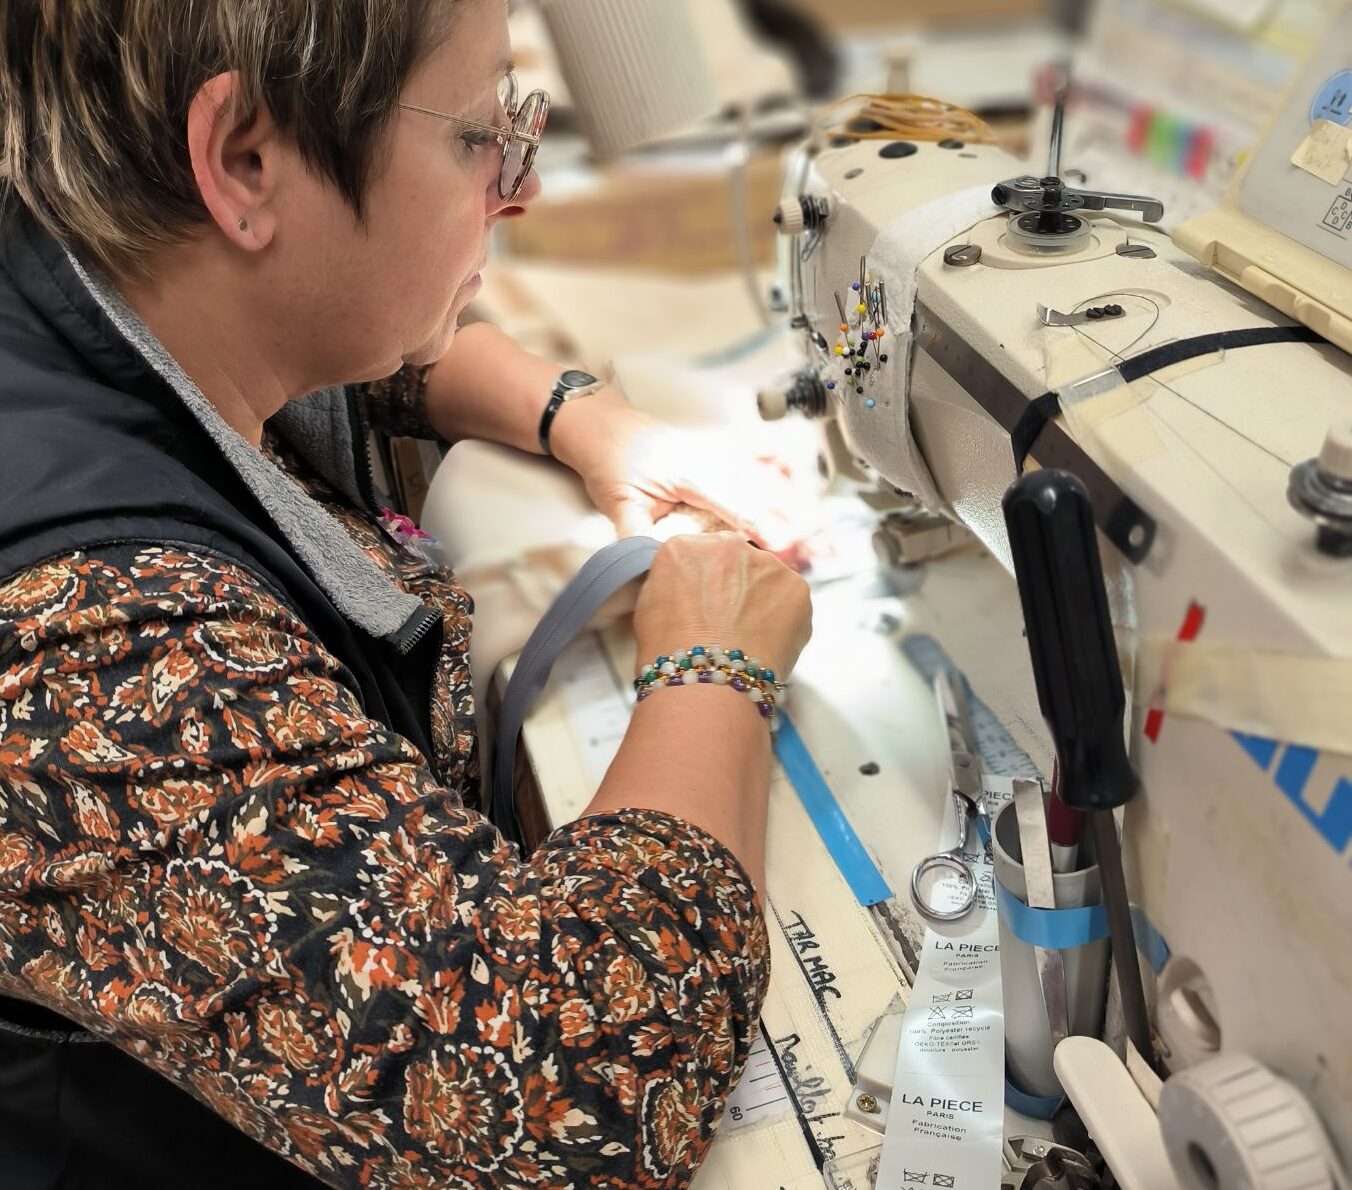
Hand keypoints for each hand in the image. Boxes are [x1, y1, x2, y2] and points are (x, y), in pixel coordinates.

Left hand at [549, 388, 817, 554]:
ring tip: (828, 531)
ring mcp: (723, 449)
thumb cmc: (609, 463)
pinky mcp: (725, 448)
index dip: (766, 529)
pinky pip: (765, 456)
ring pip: (772, 477)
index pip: (739, 504)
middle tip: (824, 552)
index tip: (787, 552)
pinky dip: (788, 470)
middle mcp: (715, 457)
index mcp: (692, 471)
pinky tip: (807, 486)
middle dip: (798, 524)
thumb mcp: (617, 505)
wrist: (602, 424)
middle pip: (767, 492)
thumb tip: (658, 573)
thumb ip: (639, 540)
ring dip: (801, 504)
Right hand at [632, 534, 811, 682]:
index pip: (698, 557)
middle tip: (728, 625)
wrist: (706, 684)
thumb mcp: (649, 607)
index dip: (703, 586)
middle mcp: (726, 544)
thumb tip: (690, 588)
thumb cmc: (668, 655)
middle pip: (734, 561)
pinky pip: (790, 600)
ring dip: (760, 601)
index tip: (704, 608)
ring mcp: (765, 563)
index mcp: (683, 547)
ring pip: (765, 579)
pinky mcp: (795, 586)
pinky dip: (783, 620)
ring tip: (748, 640)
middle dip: (733, 587)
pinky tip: (766, 644)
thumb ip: (673, 584)